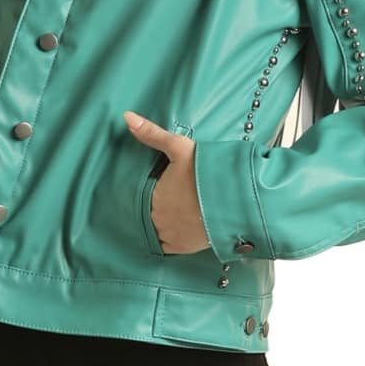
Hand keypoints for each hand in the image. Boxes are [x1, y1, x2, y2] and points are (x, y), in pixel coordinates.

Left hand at [122, 110, 209, 254]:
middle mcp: (158, 220)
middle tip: (172, 199)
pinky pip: (169, 245)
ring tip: (175, 213)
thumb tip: (127, 117)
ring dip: (163, 224)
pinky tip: (180, 227)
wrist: (237, 201)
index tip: (159, 188)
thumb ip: (152, 134)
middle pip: (150, 214)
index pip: (141, 197)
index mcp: (154, 198)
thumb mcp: (180, 148)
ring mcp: (171, 236)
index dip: (149, 192)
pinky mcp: (185, 248)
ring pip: (158, 230)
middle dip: (157, 207)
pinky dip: (172, 237)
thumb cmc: (207, 173)